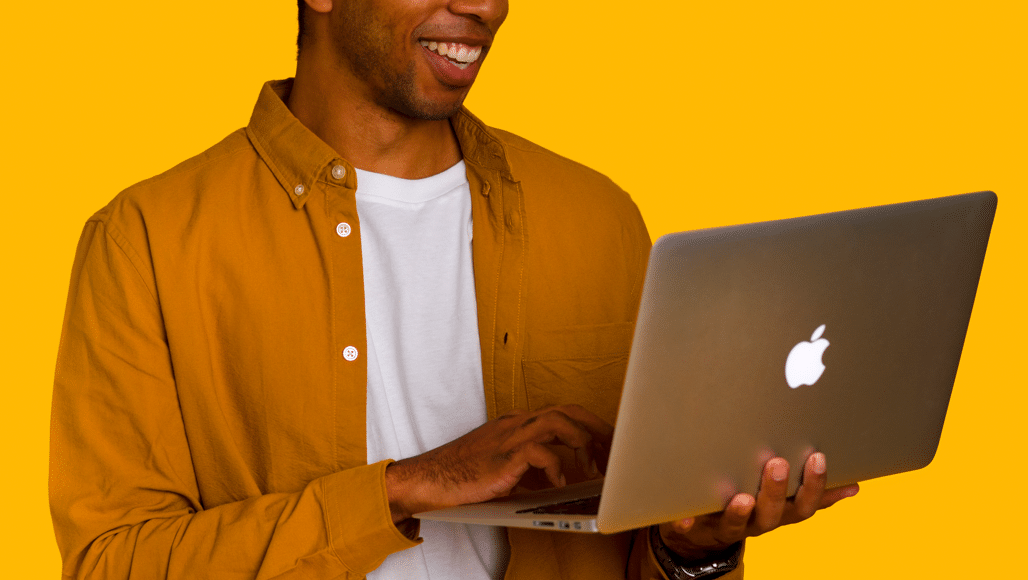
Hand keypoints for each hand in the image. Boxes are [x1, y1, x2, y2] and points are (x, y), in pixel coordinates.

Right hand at [385, 405, 612, 522]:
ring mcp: (510, 436)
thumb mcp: (506, 466)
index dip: (590, 426)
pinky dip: (555, 466)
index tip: (608, 444)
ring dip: (580, 442)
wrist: (431, 478)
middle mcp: (517, 423)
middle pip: (567, 410)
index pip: (563, 413)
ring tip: (590, 467)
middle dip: (596, 427)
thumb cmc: (464, 474)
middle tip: (614, 450)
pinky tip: (558, 482)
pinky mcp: (504, 456)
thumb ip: (531, 465)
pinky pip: (539, 451)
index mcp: (518, 423)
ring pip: (557, 421)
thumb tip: (558, 476)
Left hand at [658, 453, 858, 561]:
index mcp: (781, 512)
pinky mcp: (698, 528)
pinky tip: (684, 518)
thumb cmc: (750, 502)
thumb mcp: (783, 497)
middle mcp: (759, 522)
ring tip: (742, 498)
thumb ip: (811, 491)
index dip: (814, 485)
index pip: (804, 503)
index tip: (818, 457)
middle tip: (777, 464)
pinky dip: (689, 523)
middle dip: (777, 490)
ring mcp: (730, 527)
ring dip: (740, 511)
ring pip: (740, 523)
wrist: (706, 533)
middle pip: (774, 513)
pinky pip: (692, 528)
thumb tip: (855, 486)